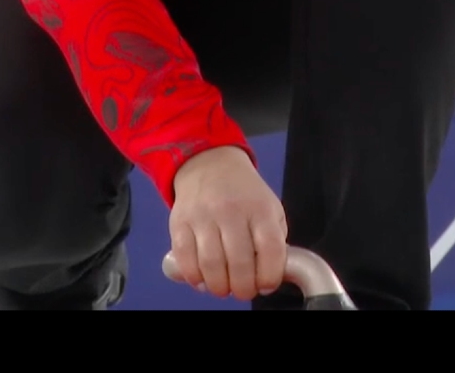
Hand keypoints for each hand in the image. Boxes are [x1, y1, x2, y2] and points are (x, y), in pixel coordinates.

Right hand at [167, 145, 286, 300]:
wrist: (210, 163)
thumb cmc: (244, 194)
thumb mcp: (270, 208)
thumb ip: (274, 241)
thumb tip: (271, 277)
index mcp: (260, 209)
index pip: (270, 250)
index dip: (270, 276)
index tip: (266, 285)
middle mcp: (231, 210)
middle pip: (239, 264)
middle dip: (243, 289)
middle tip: (243, 290)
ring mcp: (203, 216)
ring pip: (211, 265)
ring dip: (219, 287)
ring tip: (223, 287)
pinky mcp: (180, 222)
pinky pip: (185, 259)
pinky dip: (194, 277)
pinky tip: (202, 279)